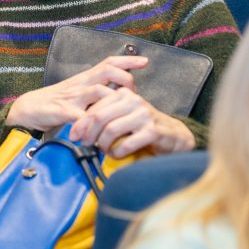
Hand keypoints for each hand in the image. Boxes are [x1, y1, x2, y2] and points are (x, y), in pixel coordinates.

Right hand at [6, 56, 148, 130]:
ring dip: (113, 102)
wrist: (26, 109)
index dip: (127, 60)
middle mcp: (80, 84)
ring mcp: (72, 97)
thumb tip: (115, 95)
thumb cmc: (52, 103)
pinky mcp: (63, 112)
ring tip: (121, 115)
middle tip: (135, 93)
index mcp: (83, 79)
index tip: (144, 61)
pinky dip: (94, 125)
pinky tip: (102, 134)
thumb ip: (93, 92)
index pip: (107, 63)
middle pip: (107, 72)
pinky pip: (83, 117)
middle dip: (126, 80)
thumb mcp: (75, 92)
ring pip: (98, 92)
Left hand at [70, 86, 195, 157]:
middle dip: (88, 134)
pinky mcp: (152, 131)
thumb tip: (77, 128)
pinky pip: (126, 144)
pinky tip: (116, 155)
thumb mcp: (123, 115)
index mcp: (122, 94)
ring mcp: (143, 115)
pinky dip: (117, 152)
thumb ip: (104, 116)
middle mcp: (133, 101)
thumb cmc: (142, 126)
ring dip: (102, 144)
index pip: (94, 108)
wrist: (174, 135)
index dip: (80, 123)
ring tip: (103, 150)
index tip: (73, 135)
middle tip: (85, 144)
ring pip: (111, 130)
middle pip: (99, 118)